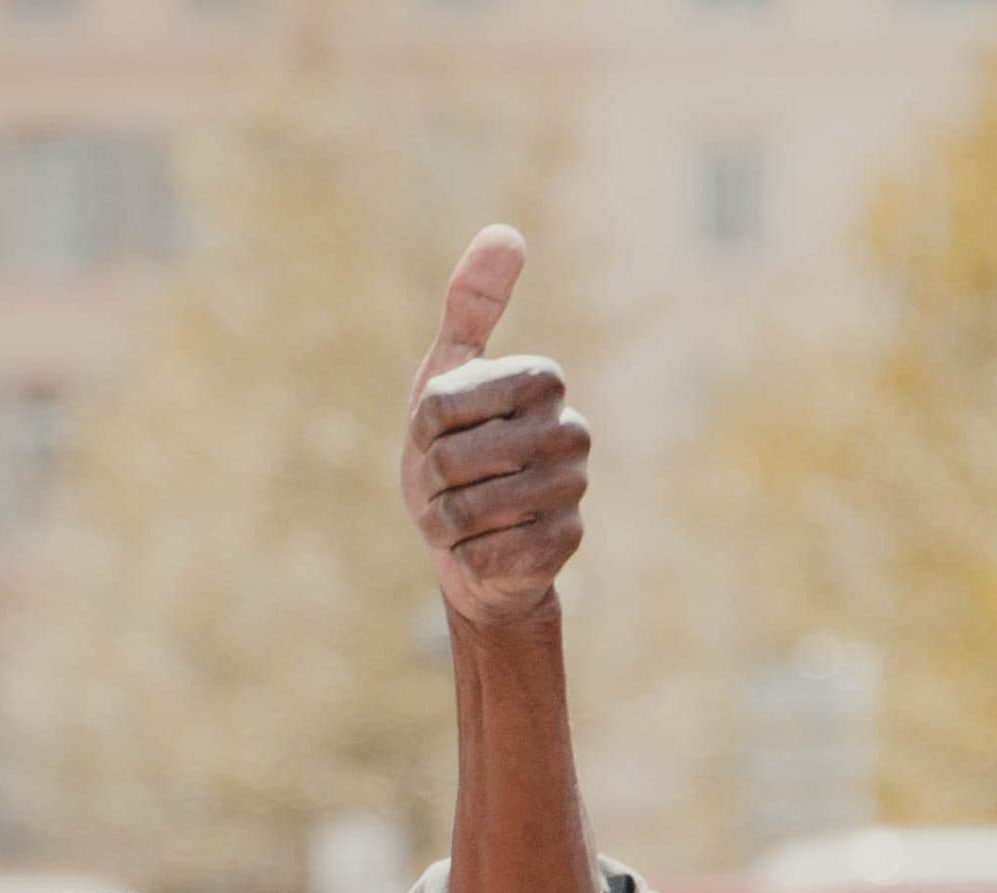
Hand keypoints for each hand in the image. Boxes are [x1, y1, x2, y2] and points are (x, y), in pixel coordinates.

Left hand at [404, 226, 588, 630]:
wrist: (470, 545)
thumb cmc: (455, 455)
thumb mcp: (447, 378)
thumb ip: (470, 309)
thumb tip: (505, 233)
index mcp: (540, 380)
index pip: (442, 403)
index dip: (424, 427)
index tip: (440, 434)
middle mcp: (569, 429)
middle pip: (454, 460)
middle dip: (431, 482)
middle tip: (449, 485)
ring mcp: (572, 489)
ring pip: (468, 510)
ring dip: (445, 522)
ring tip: (464, 517)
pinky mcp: (563, 543)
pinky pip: (485, 553)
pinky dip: (467, 557)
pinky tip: (486, 548)